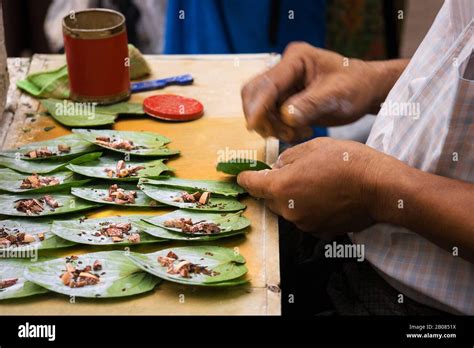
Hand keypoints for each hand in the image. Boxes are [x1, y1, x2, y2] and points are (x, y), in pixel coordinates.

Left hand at [237, 137, 394, 238]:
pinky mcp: (319, 232)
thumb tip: (277, 168)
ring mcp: (304, 224)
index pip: (251, 184)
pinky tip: (326, 196)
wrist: (378, 187)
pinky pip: (305, 218)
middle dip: (275, 186)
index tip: (241, 176)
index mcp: (281, 187)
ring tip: (316, 182)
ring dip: (293, 198)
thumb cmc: (346, 162)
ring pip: (288, 209)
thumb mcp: (311, 147)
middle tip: (294, 172)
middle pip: (270, 199)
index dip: (245, 178)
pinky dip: (309, 209)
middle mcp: (289, 210)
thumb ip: (286, 159)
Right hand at [241, 42, 405, 142]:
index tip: (254, 126)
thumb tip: (286, 117)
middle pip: (254, 93)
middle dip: (262, 117)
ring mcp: (283, 86)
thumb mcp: (337, 94)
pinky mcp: (284, 100)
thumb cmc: (356, 86)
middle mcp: (285, 70)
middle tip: (283, 133)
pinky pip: (270, 118)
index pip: (269, 83)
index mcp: (296, 59)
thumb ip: (311, 104)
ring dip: (273, 127)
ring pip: (261, 109)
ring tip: (299, 133)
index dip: (258, 105)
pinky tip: (300, 132)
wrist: (365, 91)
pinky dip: (280, 129)